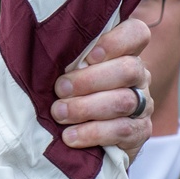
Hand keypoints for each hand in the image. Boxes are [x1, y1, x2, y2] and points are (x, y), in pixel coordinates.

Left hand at [50, 17, 152, 164]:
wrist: (73, 145)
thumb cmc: (64, 97)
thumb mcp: (63, 73)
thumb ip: (63, 58)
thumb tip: (37, 46)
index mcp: (123, 53)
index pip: (136, 34)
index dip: (116, 41)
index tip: (88, 57)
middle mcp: (138, 77)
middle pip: (128, 69)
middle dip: (90, 80)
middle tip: (60, 89)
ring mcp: (142, 105)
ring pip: (123, 101)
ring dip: (86, 107)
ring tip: (59, 113)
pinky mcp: (139, 132)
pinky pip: (122, 131)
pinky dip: (93, 133)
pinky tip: (70, 137)